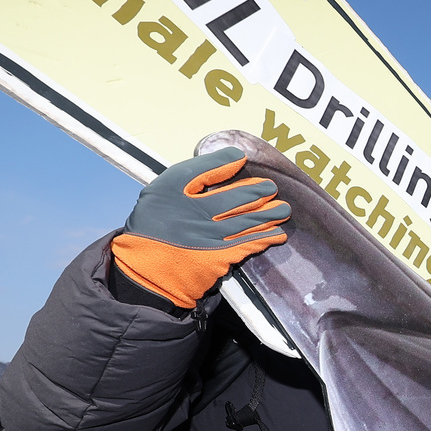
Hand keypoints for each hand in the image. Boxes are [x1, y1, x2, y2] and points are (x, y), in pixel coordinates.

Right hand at [111, 147, 289, 308]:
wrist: (147, 274)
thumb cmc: (153, 232)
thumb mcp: (157, 198)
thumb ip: (184, 183)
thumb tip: (220, 167)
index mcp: (170, 192)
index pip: (201, 170)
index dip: (223, 162)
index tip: (240, 157)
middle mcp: (191, 211)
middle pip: (235, 196)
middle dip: (258, 190)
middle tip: (272, 188)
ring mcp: (208, 235)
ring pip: (248, 220)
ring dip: (270, 214)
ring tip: (283, 208)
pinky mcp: (219, 257)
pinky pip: (249, 243)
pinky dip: (266, 237)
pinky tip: (278, 233)